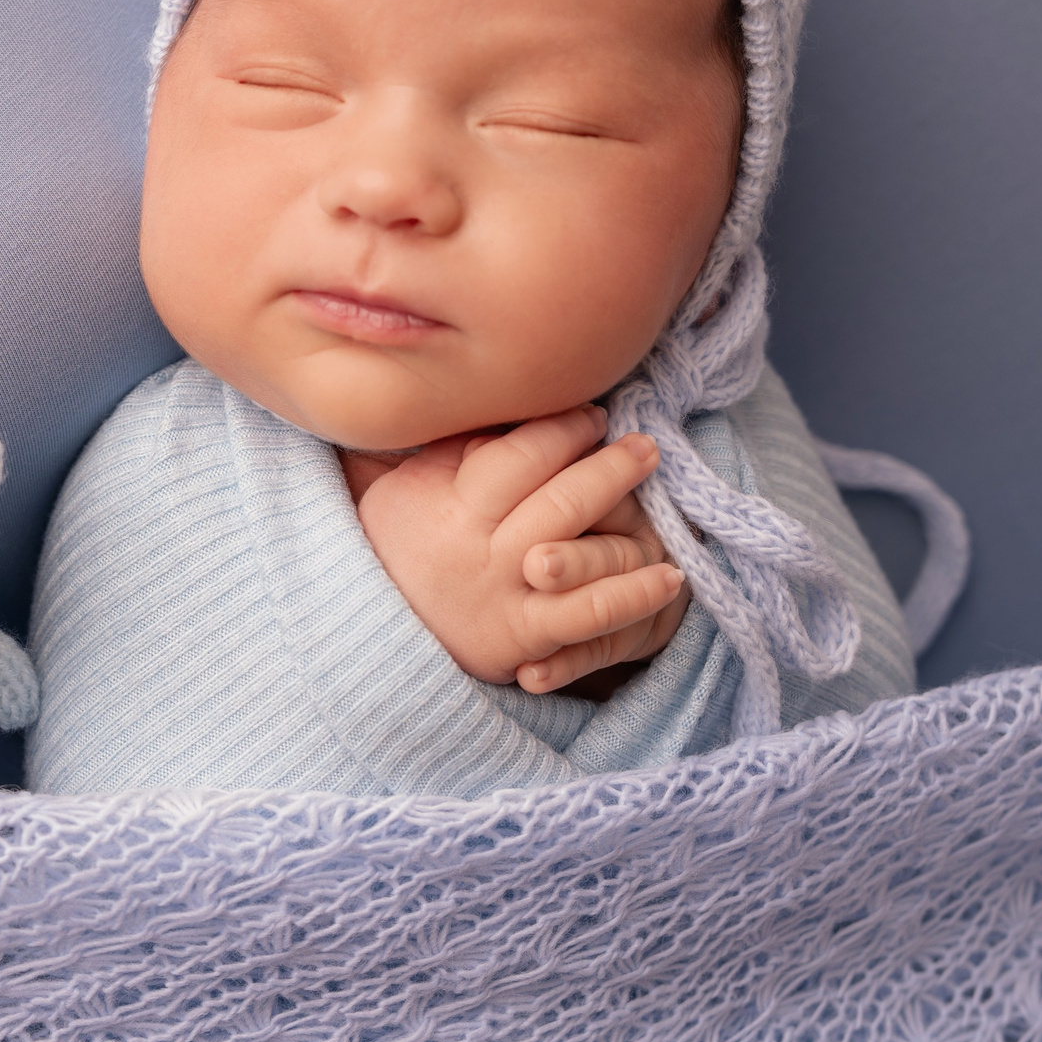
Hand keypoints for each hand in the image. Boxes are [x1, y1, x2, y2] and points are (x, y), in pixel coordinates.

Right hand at [353, 405, 688, 691]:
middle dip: (611, 465)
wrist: (370, 636)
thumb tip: (512, 403)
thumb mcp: (407, 488)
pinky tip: (671, 576)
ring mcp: (508, 595)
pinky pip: (591, 615)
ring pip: (583, 551)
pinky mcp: (526, 638)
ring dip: (633, 519)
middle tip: (645, 444)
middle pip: (561, 498)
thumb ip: (457, 448)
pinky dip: (635, 594)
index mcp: (451, 503)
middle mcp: (482, 548)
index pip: (522, 454)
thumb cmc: (398, 547)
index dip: (565, 429)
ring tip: (662, 499)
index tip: (592, 415)